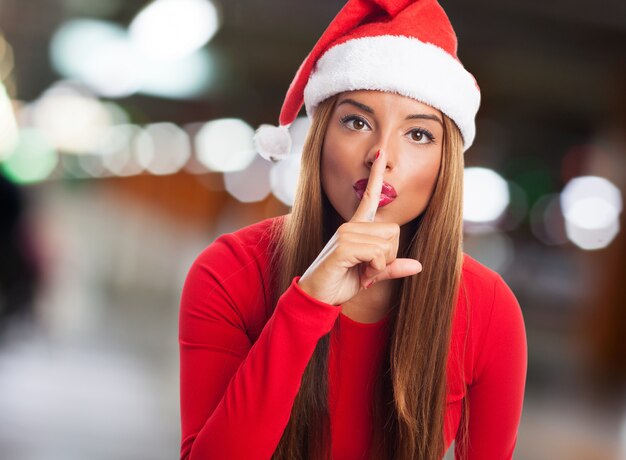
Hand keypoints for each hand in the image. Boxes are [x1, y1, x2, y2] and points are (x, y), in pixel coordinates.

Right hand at [297, 148, 422, 305]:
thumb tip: (418, 265)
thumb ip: (392, 267)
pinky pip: (377, 254)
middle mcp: (350, 226)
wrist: (316, 296)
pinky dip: (375, 269)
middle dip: (389, 255)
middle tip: (370, 268)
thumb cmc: (339, 282)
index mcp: (356, 227)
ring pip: (387, 243)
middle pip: (393, 230)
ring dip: (380, 265)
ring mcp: (345, 234)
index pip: (369, 196)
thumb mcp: (371, 274)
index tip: (381, 154)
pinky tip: (361, 274)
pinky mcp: (343, 247)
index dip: (376, 175)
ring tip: (362, 272)